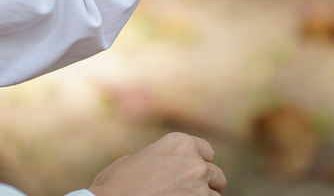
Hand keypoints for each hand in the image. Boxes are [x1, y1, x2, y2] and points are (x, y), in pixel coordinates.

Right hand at [88, 133, 225, 195]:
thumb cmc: (117, 183)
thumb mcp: (137, 159)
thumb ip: (160, 159)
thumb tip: (166, 167)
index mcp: (179, 143)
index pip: (207, 152)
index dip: (200, 163)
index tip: (192, 173)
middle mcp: (194, 162)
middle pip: (216, 176)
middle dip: (206, 185)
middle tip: (188, 192)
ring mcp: (200, 189)